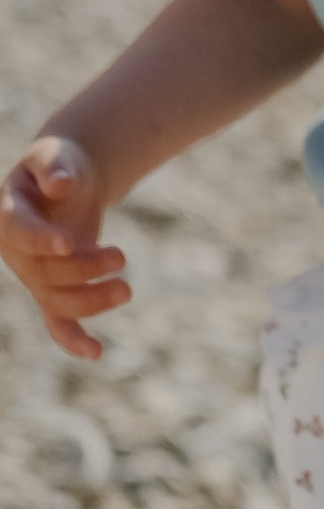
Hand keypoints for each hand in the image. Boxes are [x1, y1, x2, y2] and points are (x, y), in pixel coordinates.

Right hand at [0, 135, 129, 361]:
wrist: (65, 181)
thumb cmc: (58, 165)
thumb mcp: (54, 155)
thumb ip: (54, 167)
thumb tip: (62, 186)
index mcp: (8, 215)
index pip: (20, 231)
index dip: (41, 239)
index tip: (68, 243)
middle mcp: (15, 251)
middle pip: (44, 271)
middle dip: (83, 269)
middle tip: (122, 257)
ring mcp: (33, 274)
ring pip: (55, 299)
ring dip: (90, 300)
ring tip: (126, 290)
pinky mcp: (52, 288)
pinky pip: (57, 320)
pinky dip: (72, 338)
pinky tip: (96, 352)